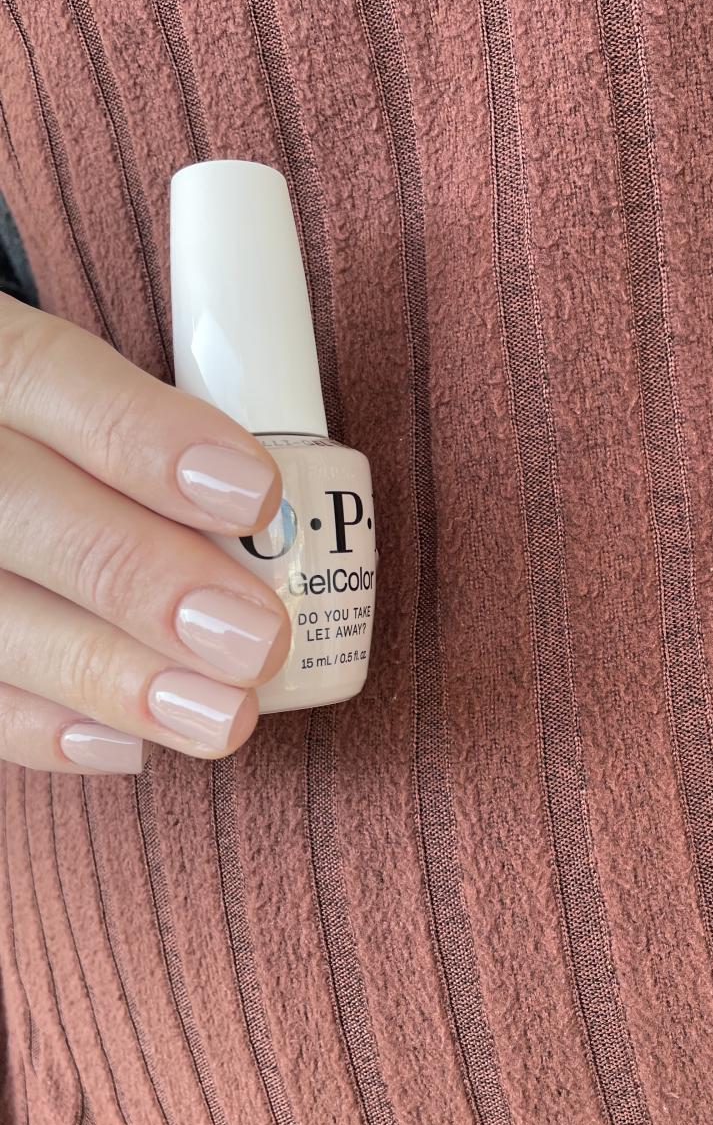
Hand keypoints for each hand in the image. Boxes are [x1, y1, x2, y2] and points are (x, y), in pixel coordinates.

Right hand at [0, 293, 291, 773]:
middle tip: (258, 641)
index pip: (49, 378)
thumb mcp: (81, 392)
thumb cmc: (57, 437)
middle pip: (19, 507)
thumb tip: (275, 514)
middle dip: (145, 579)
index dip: (150, 441)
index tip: (258, 497)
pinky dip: (40, 728)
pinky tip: (127, 746)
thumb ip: (151, 428)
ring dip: (109, 676)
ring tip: (221, 717)